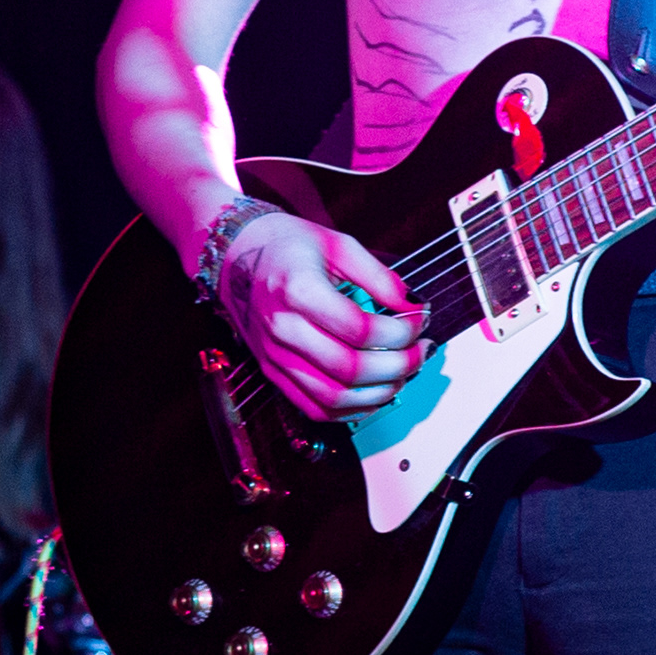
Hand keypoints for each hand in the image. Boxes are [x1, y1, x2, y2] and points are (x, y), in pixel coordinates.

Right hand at [218, 211, 425, 421]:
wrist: (236, 256)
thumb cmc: (286, 247)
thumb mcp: (337, 244)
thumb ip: (379, 276)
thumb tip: (412, 305)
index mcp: (297, 289)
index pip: (360, 329)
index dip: (400, 331)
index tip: (418, 320)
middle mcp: (282, 327)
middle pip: (349, 368)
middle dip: (398, 365)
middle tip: (419, 351)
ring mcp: (275, 355)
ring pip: (333, 397)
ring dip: (379, 393)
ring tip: (402, 374)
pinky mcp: (272, 372)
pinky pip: (314, 408)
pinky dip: (351, 410)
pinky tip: (373, 393)